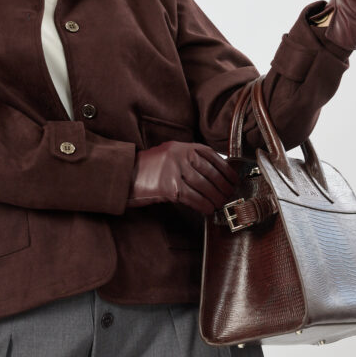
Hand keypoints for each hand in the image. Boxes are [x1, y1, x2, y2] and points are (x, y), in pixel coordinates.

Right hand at [126, 141, 240, 214]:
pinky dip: (203, 205)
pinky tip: (207, 210)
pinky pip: (193, 198)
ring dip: (215, 198)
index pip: (210, 155)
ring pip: (204, 186)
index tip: (233, 178)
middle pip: (209, 172)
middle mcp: (179, 155)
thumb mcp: (166, 156)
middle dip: (223, 186)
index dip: (225, 168)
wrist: (122, 177)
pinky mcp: (169, 187)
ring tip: (219, 204)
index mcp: (180, 146)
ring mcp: (174, 170)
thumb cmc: (145, 170)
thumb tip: (211, 176)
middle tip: (229, 195)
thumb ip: (186, 161)